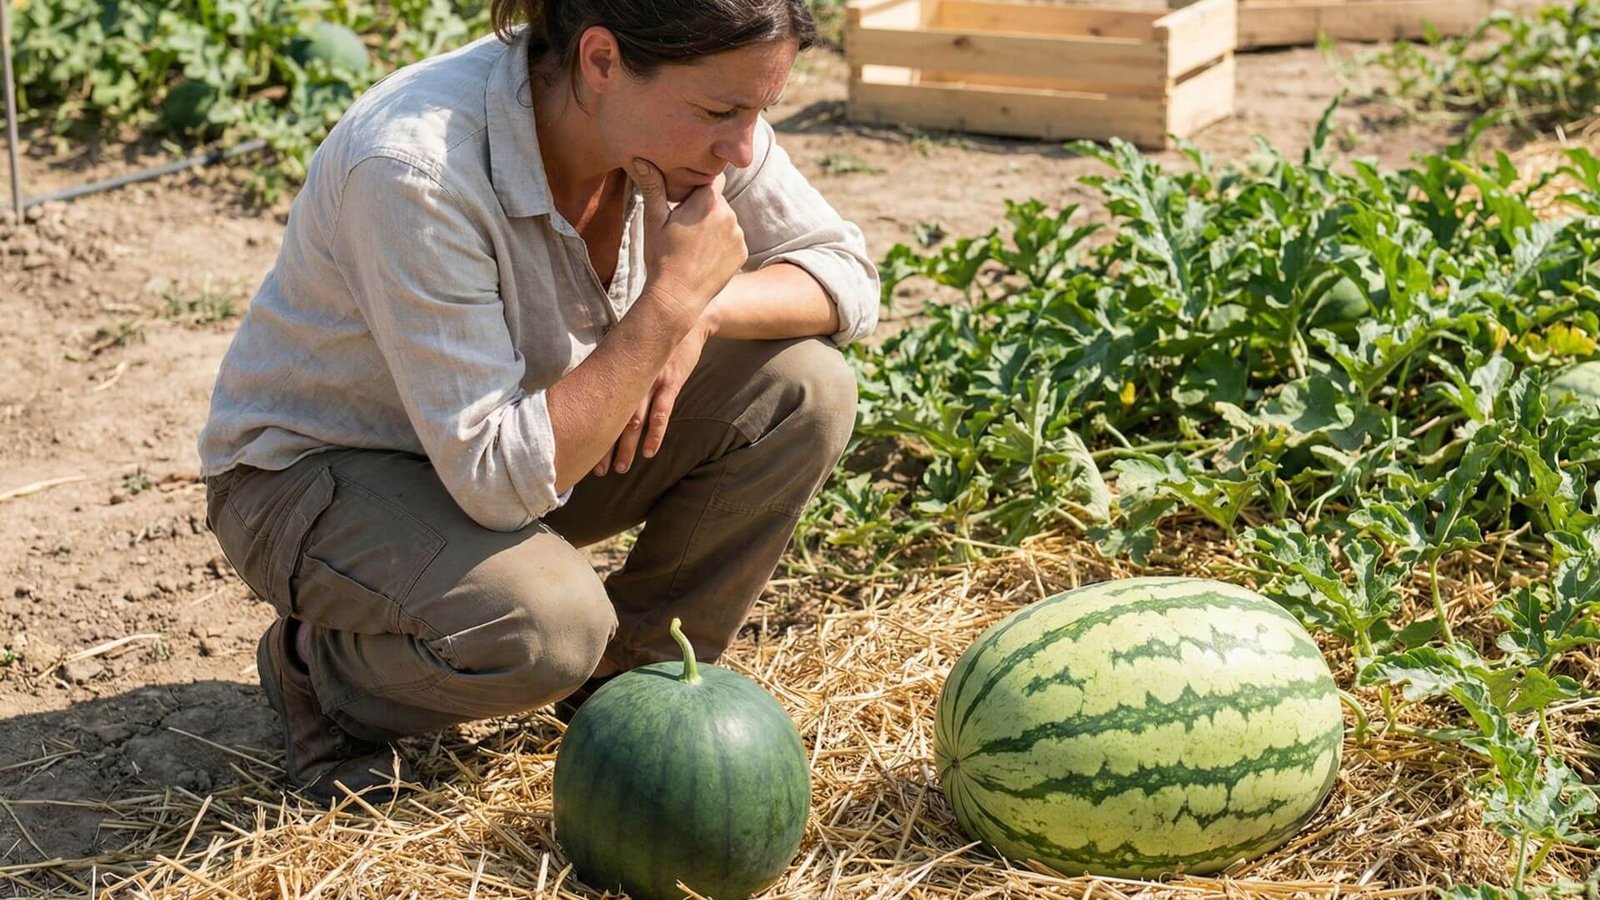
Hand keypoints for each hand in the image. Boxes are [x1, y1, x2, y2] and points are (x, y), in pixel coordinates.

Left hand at [592, 309, 716, 476]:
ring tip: (621, 468)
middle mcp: (630, 378)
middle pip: (613, 418)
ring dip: (627, 446)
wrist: (685, 322)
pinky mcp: (671, 382)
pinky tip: (649, 452)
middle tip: (597, 470)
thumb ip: (614, 370)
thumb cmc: (655, 340)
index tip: (581, 450)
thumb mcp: (629, 350)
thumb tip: (593, 389)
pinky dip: (655, 434)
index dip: (590, 430)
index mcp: (617, 372)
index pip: (598, 406)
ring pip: (635, 420)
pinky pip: (662, 412)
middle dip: (605, 446)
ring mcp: (651, 381)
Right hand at [629, 158, 746, 323]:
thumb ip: (653, 186)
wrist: (677, 297)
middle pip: (717, 200)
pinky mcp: (743, 253)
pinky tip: (704, 257)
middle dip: (704, 208)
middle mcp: (729, 213)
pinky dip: (722, 244)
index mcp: (708, 200)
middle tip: (683, 228)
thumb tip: (642, 158)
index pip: (711, 177)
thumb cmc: (661, 257)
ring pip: (726, 220)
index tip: (685, 198)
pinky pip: (733, 240)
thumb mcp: (653, 220)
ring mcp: (738, 234)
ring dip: (714, 226)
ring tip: (693, 245)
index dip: (697, 185)